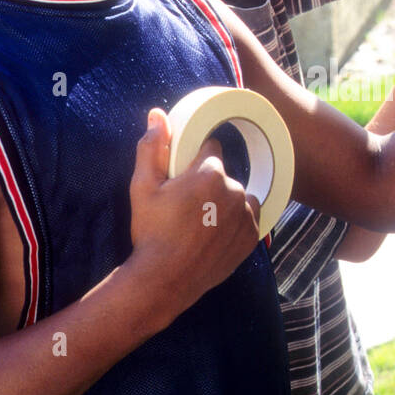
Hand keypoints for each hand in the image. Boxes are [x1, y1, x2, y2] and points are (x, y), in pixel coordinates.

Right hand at [127, 109, 260, 313]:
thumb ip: (151, 148)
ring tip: (200, 223)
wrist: (165, 279)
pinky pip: (247, 219)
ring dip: (224, 203)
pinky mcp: (252, 237)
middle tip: (186, 208)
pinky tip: (212, 236)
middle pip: (223, 175)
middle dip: (208, 185)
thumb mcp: (142, 187)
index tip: (181, 180)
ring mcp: (246, 215)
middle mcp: (235, 190)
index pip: (210, 150)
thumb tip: (158, 115)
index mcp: (210, 173)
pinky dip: (234, 224)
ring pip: (237, 196)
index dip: (193, 163)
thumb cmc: (152, 232)